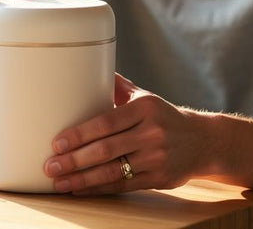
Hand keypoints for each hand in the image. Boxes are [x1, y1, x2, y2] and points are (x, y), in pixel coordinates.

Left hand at [43, 74, 210, 194]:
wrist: (202, 141)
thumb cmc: (164, 117)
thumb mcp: (145, 97)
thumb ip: (117, 86)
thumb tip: (87, 64)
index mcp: (145, 108)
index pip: (106, 122)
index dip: (80, 134)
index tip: (57, 142)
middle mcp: (152, 133)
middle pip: (106, 149)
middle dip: (74, 160)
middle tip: (49, 166)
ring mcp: (156, 158)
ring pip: (112, 171)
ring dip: (81, 179)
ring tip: (58, 182)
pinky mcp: (158, 179)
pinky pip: (123, 185)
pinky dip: (98, 188)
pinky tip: (79, 189)